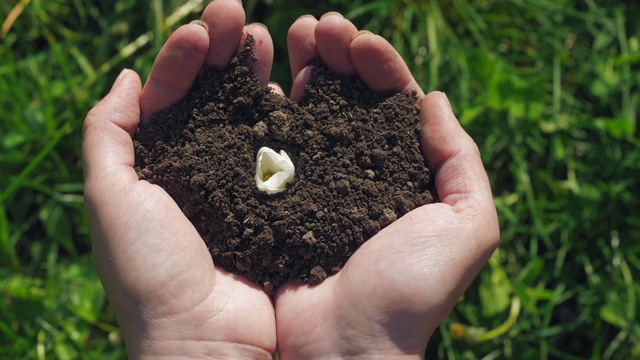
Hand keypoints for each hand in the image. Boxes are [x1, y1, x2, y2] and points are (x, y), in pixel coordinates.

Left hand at [82, 0, 276, 357]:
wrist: (210, 341)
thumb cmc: (153, 274)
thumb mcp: (110, 197)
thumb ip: (108, 133)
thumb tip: (125, 77)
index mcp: (160, 167)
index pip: (170, 96)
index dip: (184, 59)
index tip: (203, 29)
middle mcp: (205, 171)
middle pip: (214, 96)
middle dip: (224, 51)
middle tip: (238, 13)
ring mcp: (247, 184)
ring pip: (251, 113)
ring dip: (255, 71)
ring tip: (264, 34)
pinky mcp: (284, 201)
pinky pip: (285, 146)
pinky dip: (286, 111)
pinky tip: (292, 83)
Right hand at [273, 14, 499, 358]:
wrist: (344, 348)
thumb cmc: (409, 294)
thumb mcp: (466, 227)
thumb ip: (461, 161)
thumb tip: (432, 99)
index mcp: (398, 175)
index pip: (390, 103)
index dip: (378, 66)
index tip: (359, 41)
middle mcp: (353, 174)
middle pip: (344, 100)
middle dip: (334, 57)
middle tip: (317, 26)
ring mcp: (308, 184)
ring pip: (304, 112)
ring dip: (300, 69)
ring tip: (291, 34)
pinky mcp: (269, 199)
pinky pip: (267, 145)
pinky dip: (264, 107)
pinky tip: (258, 78)